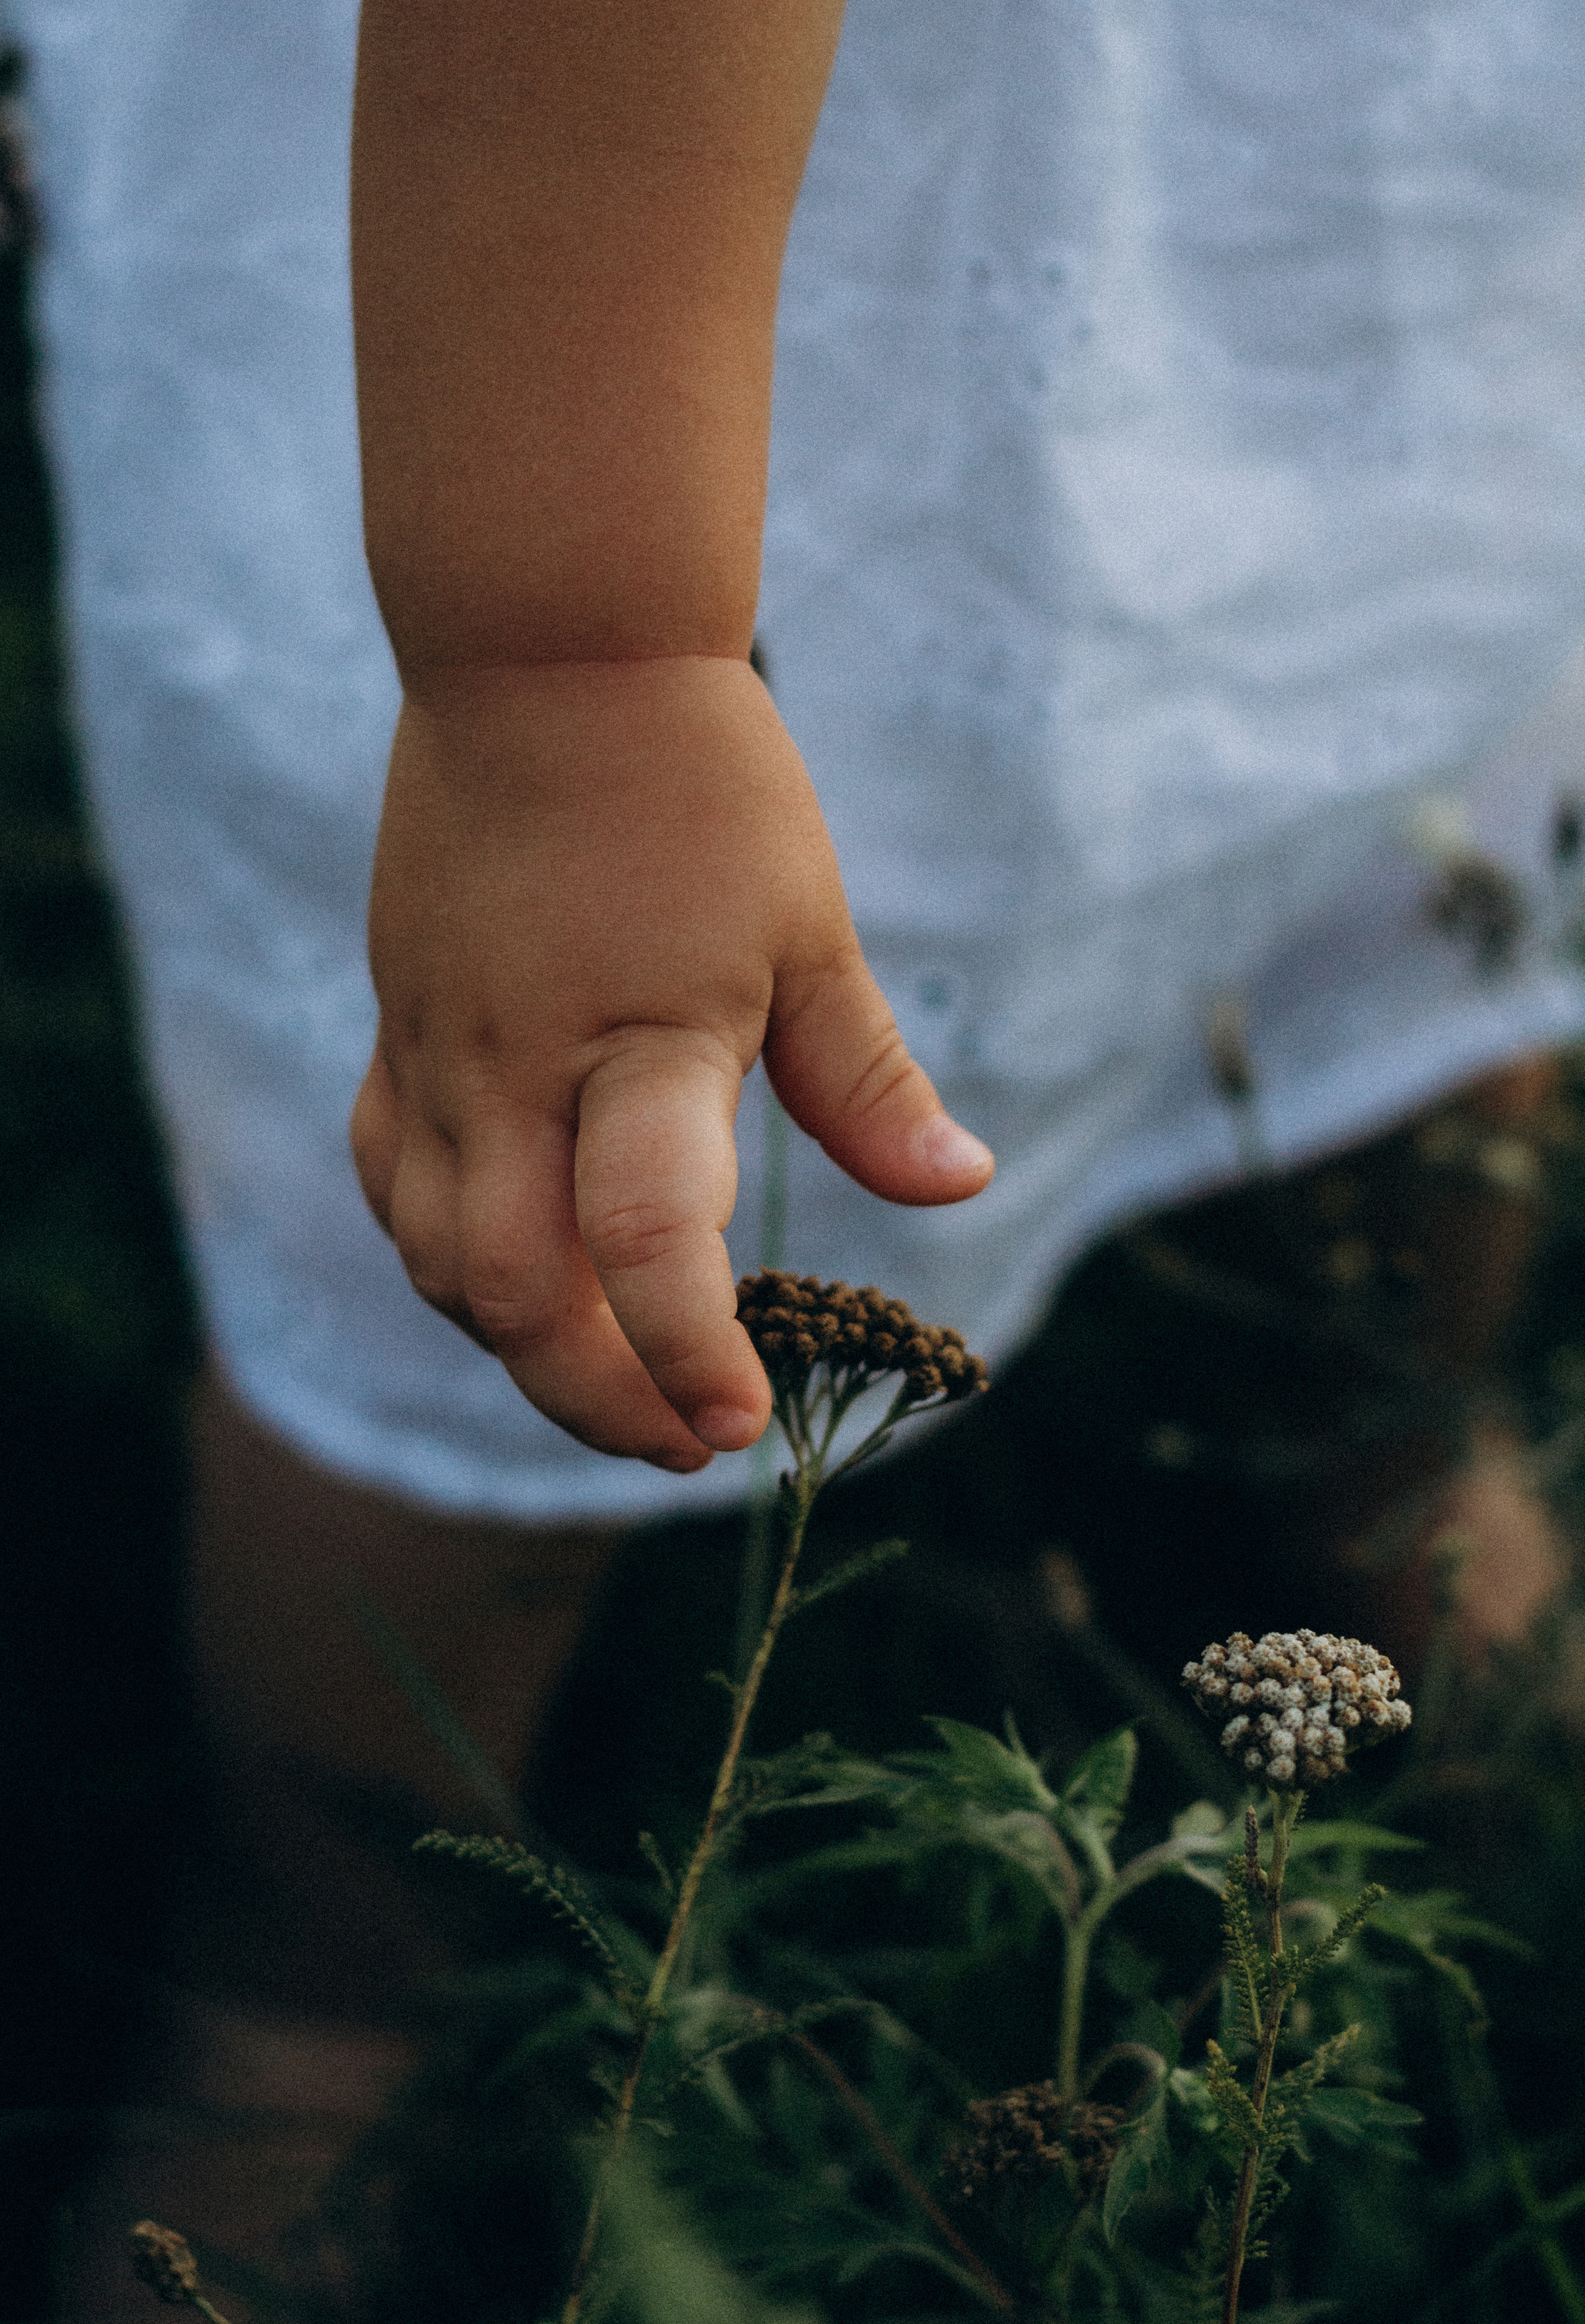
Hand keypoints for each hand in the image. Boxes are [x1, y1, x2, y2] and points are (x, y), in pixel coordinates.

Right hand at [351, 655, 993, 1468]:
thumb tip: (962, 1187)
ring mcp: (435, 1051)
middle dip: (592, 1399)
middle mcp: (515, 1065)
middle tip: (682, 1437)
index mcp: (641, 1039)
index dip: (685, 1355)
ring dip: (516, 1346)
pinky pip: (389, 1184)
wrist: (548, 654)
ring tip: (607, 1374)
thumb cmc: (705, 784)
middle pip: (511, 1293)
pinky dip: (447, 1259)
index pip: (646, 1240)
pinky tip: (515, 1272)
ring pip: (434, 1259)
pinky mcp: (395, 1028)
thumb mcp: (810, 929)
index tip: (738, 1427)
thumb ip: (869, 1079)